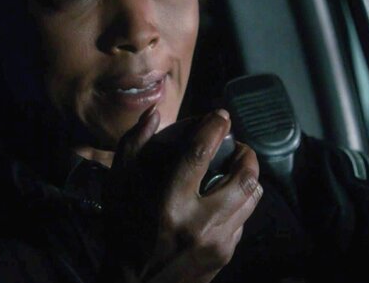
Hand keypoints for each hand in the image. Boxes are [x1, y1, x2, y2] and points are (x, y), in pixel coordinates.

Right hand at [102, 107, 262, 282]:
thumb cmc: (123, 231)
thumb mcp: (117, 186)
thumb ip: (133, 144)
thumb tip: (155, 113)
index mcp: (169, 203)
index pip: (201, 154)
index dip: (214, 128)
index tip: (220, 115)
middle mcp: (199, 222)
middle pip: (242, 177)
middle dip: (246, 153)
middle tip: (237, 145)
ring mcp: (217, 242)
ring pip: (251, 198)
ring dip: (248, 177)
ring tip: (238, 168)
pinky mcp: (225, 255)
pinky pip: (244, 220)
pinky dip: (239, 203)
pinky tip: (226, 199)